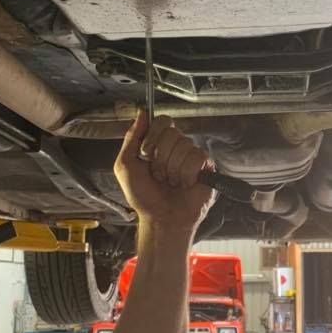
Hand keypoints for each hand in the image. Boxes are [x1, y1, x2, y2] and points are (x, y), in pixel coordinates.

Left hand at [114, 112, 213, 230]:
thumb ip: (132, 137)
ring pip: (184, 145)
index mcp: (158, 143)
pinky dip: (186, 174)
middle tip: (158, 174)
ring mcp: (191, 155)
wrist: (160, 219)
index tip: (145, 155)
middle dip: (160, 157)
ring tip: (170, 181)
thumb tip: (142, 114)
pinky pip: (197, 157)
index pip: (162, 121)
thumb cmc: (144, 197)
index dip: (153, 137)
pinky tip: (183, 184)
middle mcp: (176, 146)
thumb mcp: (125, 166)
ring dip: (172, 169)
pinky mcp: (206, 166)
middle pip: (172, 132)